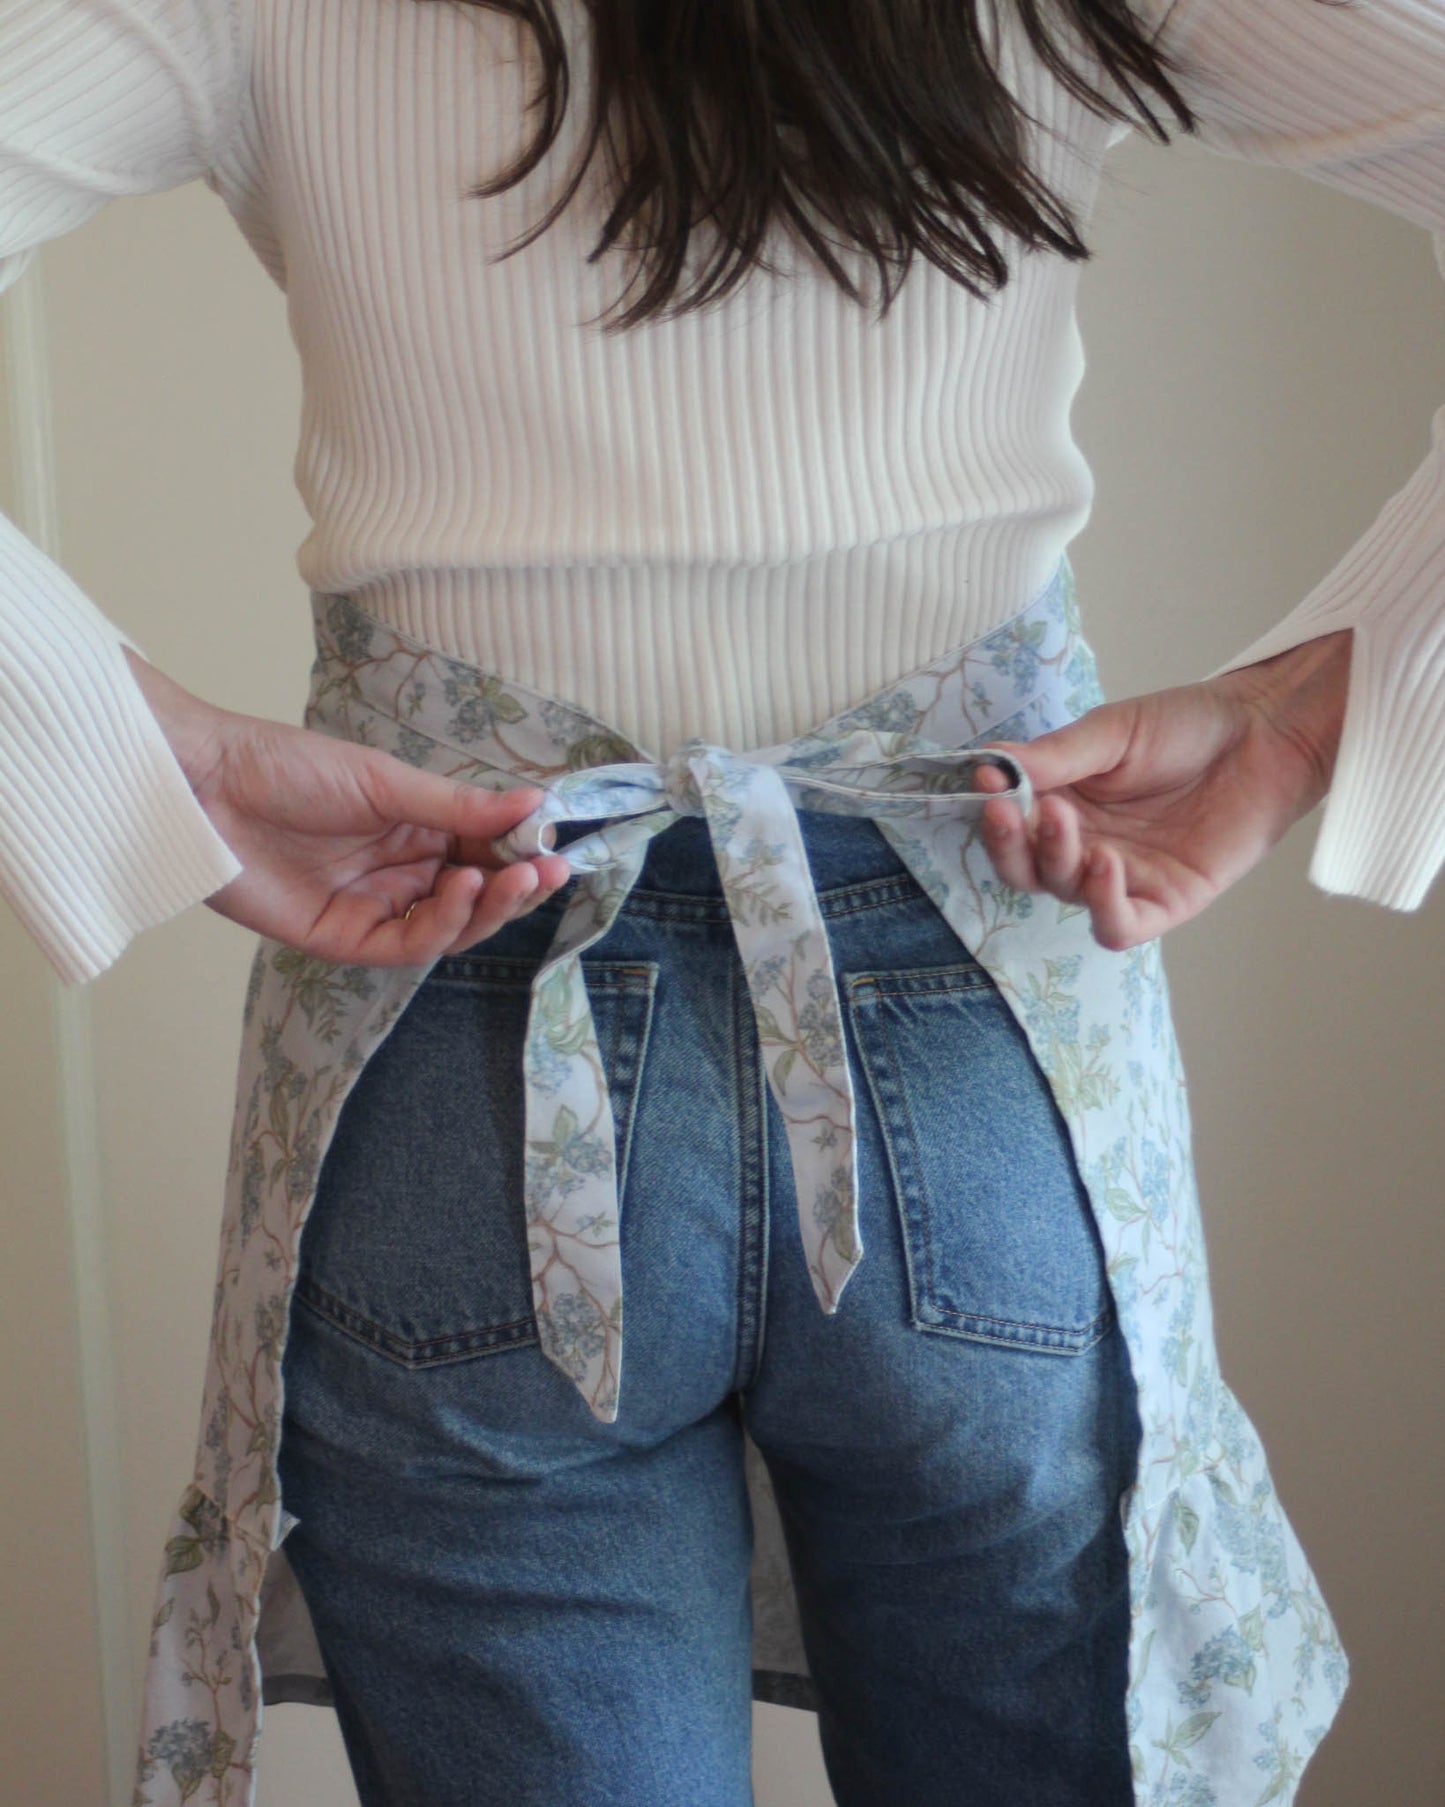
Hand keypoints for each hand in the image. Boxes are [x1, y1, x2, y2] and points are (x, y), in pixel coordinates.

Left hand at [124, 648, 570, 964]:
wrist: (205, 786)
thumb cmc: (287, 767)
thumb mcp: (385, 781)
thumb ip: (458, 805)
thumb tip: (536, 803)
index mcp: (414, 829)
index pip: (485, 851)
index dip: (523, 854)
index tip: (558, 846)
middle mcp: (399, 873)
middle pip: (475, 896)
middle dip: (516, 887)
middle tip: (548, 871)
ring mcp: (372, 909)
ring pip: (449, 927)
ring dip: (487, 906)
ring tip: (512, 878)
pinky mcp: (341, 940)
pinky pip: (406, 944)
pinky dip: (442, 922)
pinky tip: (460, 887)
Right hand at [975, 630, 1351, 949]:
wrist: (1266, 732)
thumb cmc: (1188, 726)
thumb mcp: (1110, 733)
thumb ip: (1054, 756)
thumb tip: (988, 764)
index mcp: (1063, 804)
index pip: (1010, 825)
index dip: (993, 811)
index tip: (987, 782)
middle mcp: (1085, 846)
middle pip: (1026, 869)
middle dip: (1012, 844)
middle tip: (1015, 812)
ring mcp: (1123, 878)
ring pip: (1064, 895)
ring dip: (1056, 864)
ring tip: (1070, 827)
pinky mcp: (1166, 902)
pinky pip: (1119, 926)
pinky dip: (1101, 905)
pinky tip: (1103, 866)